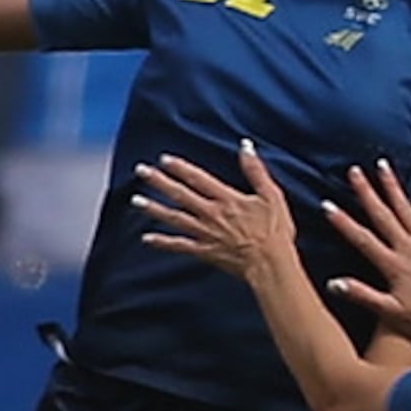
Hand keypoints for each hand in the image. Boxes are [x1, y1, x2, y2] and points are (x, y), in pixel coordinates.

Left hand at [131, 140, 302, 284]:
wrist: (271, 264)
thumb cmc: (275, 231)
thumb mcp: (271, 196)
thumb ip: (256, 171)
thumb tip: (246, 146)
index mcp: (227, 199)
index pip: (198, 178)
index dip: (180, 168)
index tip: (163, 160)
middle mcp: (211, 214)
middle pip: (180, 194)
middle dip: (159, 182)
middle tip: (140, 171)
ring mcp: (206, 233)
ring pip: (174, 218)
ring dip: (154, 209)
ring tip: (136, 200)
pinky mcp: (205, 252)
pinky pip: (180, 246)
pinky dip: (162, 242)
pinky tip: (146, 238)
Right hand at [321, 161, 410, 340]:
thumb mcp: (391, 312)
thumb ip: (363, 295)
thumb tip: (334, 284)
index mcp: (393, 265)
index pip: (362, 240)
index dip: (343, 222)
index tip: (327, 205)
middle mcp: (409, 248)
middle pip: (383, 215)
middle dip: (366, 192)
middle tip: (354, 171)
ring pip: (406, 208)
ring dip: (393, 185)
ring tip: (382, 165)